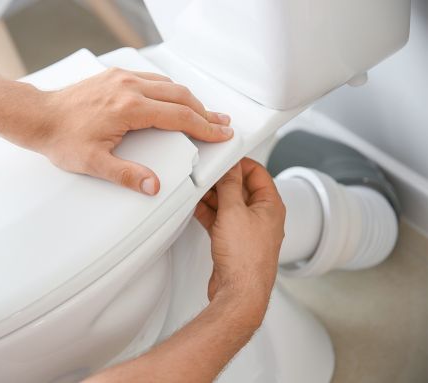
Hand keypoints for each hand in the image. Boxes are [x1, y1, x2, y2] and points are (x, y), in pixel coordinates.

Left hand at [22, 68, 232, 194]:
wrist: (38, 117)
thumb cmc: (62, 138)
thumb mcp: (94, 164)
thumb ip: (126, 175)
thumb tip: (152, 185)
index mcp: (129, 108)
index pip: (179, 116)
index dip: (204, 126)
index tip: (220, 132)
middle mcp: (128, 87)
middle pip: (180, 96)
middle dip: (204, 111)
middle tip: (220, 123)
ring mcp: (121, 78)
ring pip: (167, 84)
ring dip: (188, 99)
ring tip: (202, 112)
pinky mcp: (114, 76)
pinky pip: (150, 78)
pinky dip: (168, 89)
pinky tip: (170, 98)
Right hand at [194, 158, 284, 315]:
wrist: (239, 293)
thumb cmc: (246, 260)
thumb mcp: (233, 212)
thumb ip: (230, 186)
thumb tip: (230, 168)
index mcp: (271, 206)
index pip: (258, 173)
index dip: (240, 164)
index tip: (223, 159)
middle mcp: (263, 218)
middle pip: (242, 189)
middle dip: (223, 181)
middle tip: (207, 175)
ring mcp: (248, 231)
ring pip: (230, 205)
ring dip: (215, 198)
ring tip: (199, 190)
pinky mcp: (235, 243)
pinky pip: (222, 221)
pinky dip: (210, 213)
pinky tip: (197, 209)